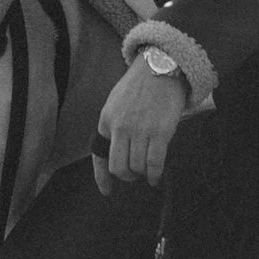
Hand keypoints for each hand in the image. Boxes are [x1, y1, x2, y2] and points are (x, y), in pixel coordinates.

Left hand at [91, 57, 189, 193]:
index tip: (106, 191)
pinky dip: (155, 175)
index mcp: (106, 120)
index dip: (102, 177)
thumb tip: (115, 149)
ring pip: (136, 167)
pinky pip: (154, 163)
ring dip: (142, 175)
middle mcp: (120, 127)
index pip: (98, 156)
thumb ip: (113, 125)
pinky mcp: (159, 132)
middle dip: (126, 177)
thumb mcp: (116, 102)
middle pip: (118, 167)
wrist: (160, 66)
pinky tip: (156, 177)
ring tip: (147, 172)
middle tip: (133, 176)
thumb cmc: (139, 86)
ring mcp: (139, 130)